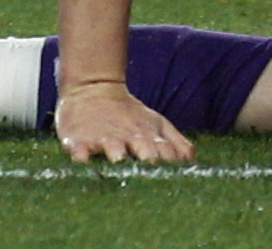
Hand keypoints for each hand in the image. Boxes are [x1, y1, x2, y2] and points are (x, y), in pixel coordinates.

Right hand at [55, 82, 195, 163]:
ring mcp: (104, 138)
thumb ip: (177, 143)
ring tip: (120, 162)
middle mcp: (130, 138)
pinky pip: (80, 150)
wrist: (94, 88)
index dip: (174, 168)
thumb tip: (192, 162)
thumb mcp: (157, 123)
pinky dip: (82, 156)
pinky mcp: (79, 140)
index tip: (178, 183)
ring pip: (114, 150)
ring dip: (118, 156)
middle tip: (153, 177)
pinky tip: (83, 159)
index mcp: (151, 137)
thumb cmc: (129, 114)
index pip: (168, 155)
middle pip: (145, 152)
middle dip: (150, 163)